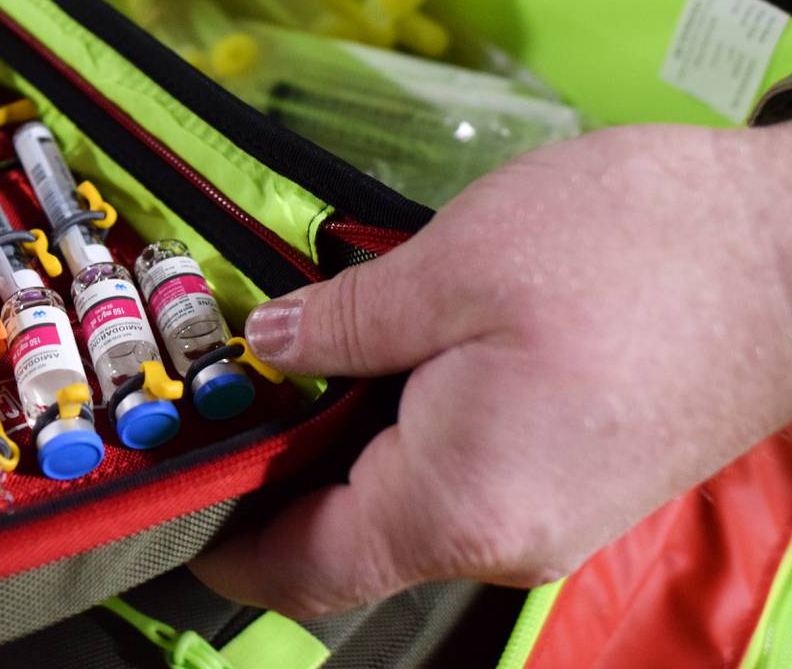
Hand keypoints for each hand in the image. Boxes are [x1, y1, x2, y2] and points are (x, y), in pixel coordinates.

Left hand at [192, 123, 791, 616]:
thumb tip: (272, 344)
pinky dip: (406, 429)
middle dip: (281, 474)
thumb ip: (345, 320)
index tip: (174, 499)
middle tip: (224, 394)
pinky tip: (391, 357)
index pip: (305, 564)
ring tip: (298, 361)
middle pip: (351, 536)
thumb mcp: (457, 265)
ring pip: (405, 500)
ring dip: (346, 442)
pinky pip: (461, 473)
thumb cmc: (640, 251)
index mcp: (460, 503)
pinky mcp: (579, 475)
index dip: (227, 540)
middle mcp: (505, 535)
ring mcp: (551, 512)